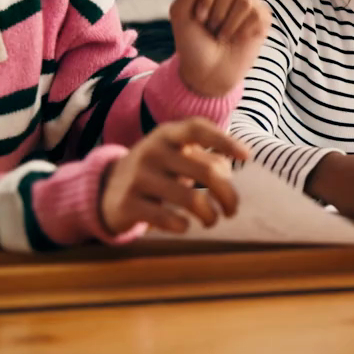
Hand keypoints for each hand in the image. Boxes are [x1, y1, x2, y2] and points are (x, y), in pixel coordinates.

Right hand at [100, 118, 249, 234]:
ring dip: (210, 215)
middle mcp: (152, 151)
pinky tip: (185, 225)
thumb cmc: (157, 171)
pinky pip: (168, 218)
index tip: (247, 157)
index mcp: (167, 134)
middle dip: (228, 195)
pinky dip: (184, 225)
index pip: (198, 128)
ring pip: (191, 199)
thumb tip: (231, 171)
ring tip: (212, 220)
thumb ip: (205, 158)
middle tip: (232, 210)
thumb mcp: (176, 156)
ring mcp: (138, 177)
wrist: (106, 190)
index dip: (225, 140)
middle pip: (207, 171)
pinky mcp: (128, 204)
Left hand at [170, 0, 269, 97]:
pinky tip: (237, 39)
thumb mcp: (179, 15)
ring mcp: (249, 5)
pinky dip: (242, 31)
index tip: (198, 18)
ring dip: (229, 24)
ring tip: (223, 36)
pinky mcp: (262, 19)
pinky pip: (257, 15)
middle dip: (217, 12)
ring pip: (244, 1)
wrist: (207, 72)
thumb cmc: (192, 44)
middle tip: (211, 28)